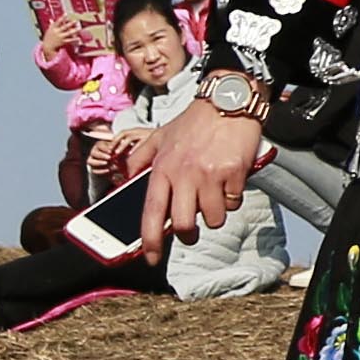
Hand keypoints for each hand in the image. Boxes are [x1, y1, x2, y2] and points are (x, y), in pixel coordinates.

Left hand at [135, 94, 267, 243]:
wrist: (228, 101)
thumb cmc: (194, 121)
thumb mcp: (159, 136)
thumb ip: (139, 159)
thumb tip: (125, 181)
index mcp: (163, 168)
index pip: (152, 212)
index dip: (150, 241)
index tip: (151, 258)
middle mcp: (184, 174)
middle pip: (185, 225)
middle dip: (189, 234)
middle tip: (193, 227)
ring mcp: (210, 175)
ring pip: (214, 219)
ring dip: (215, 212)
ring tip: (214, 192)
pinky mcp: (234, 174)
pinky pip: (233, 203)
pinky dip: (232, 197)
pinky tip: (228, 179)